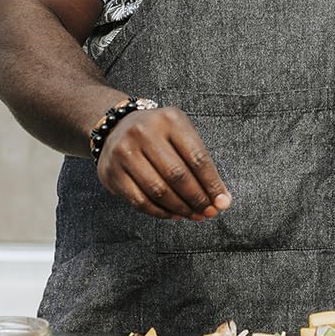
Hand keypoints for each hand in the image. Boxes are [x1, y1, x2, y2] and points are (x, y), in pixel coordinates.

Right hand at [96, 107, 231, 221]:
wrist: (115, 127)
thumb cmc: (158, 134)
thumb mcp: (180, 134)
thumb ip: (200, 163)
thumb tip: (221, 199)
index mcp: (170, 119)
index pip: (197, 157)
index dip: (212, 184)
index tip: (223, 202)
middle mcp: (145, 132)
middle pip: (177, 175)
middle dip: (198, 199)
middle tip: (210, 213)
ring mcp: (125, 151)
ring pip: (158, 190)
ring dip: (181, 208)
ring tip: (194, 215)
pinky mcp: (112, 172)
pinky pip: (140, 201)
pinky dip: (160, 212)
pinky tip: (173, 214)